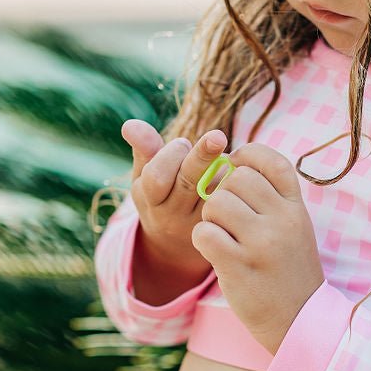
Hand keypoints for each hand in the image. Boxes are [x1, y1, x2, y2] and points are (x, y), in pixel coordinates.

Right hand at [122, 119, 228, 271]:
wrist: (176, 246)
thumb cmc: (161, 196)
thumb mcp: (144, 176)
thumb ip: (143, 149)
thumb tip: (129, 125)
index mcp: (151, 200)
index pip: (156, 177)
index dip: (170, 155)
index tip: (182, 142)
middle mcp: (173, 216)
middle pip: (187, 182)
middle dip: (202, 156)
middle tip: (217, 137)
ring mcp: (198, 224)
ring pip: (214, 190)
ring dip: (222, 167)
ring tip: (224, 157)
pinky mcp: (222, 227)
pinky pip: (233, 200)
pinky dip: (236, 181)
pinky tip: (240, 171)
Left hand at [189, 141, 325, 353]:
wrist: (298, 319)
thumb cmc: (289, 271)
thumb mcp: (296, 229)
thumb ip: (273, 199)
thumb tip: (233, 165)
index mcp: (296, 208)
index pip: (272, 160)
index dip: (247, 157)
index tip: (237, 171)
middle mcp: (282, 221)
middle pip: (237, 178)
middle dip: (223, 193)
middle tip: (227, 218)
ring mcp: (261, 243)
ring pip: (216, 202)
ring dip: (210, 218)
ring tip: (222, 236)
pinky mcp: (238, 265)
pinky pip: (203, 232)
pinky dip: (202, 239)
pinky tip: (214, 251)